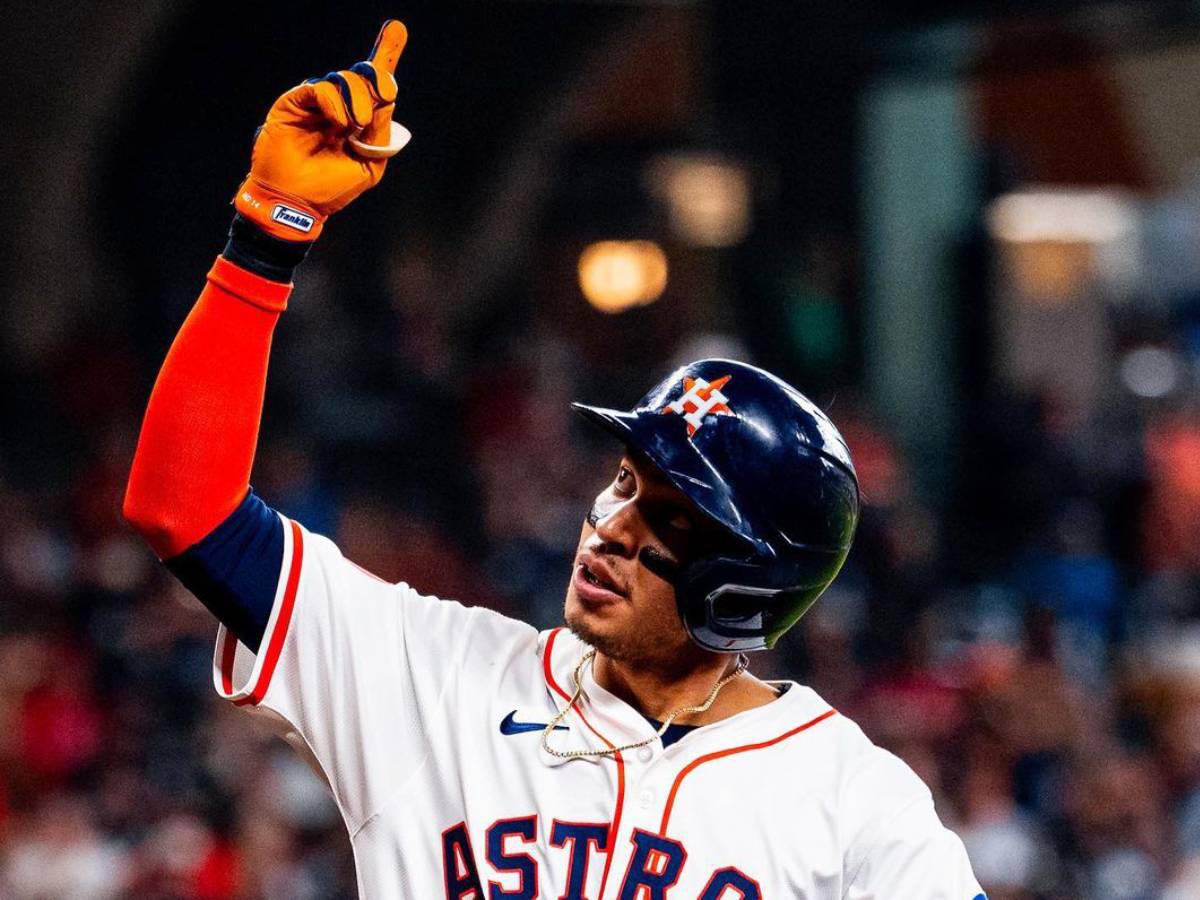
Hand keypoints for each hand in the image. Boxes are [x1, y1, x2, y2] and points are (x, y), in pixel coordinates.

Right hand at [234, 20, 408, 240]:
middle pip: (363, 74)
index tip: (397, 29)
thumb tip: (387, 95)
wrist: (299, 204)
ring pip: (343, 78)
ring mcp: (316, 103)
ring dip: (358, 98)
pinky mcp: (294, 102)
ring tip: (355, 124)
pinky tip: (340, 122)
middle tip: (386, 94)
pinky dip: (335, 101)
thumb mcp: (369, 162)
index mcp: (358, 118)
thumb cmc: (333, 188)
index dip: (386, 53)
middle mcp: (338, 105)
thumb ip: (381, 130)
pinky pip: (320, 87)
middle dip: (378, 75)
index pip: (373, 82)